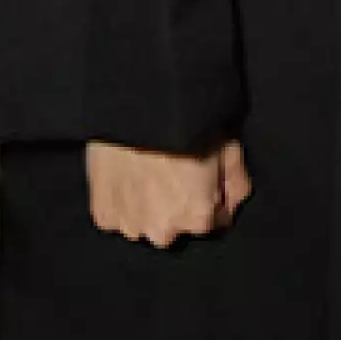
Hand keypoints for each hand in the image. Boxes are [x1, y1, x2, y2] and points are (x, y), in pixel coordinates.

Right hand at [86, 138, 253, 246]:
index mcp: (198, 218)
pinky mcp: (103, 216)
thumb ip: (237, 181)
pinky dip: (120, 203)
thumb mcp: (227, 146)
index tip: (202, 178)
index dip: (211, 197)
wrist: (136, 107)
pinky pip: (116, 217)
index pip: (214, 220)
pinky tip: (124, 177)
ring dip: (146, 208)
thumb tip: (235, 199)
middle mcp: (164, 232)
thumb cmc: (184, 123)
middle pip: (176, 226)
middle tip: (170, 173)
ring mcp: (130, 226)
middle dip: (176, 207)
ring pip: (144, 224)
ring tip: (144, 173)